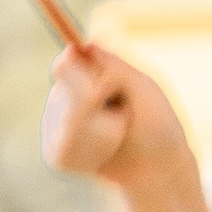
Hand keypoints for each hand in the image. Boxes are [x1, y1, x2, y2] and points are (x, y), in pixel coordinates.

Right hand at [42, 43, 195, 189]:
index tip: (97, 94)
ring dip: (98, 137)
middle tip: (122, 121)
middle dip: (94, 114)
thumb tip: (87, 43)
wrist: (156, 169)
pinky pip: (62, 153)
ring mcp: (57, 122)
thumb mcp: (142, 90)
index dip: (76, 79)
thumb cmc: (156, 125)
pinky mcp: (55, 150)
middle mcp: (69, 91)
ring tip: (117, 140)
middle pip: (62, 97)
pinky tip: (104, 157)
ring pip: (64, 128)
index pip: (66, 65)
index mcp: (92, 72)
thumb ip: (115, 68)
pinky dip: (89, 157)